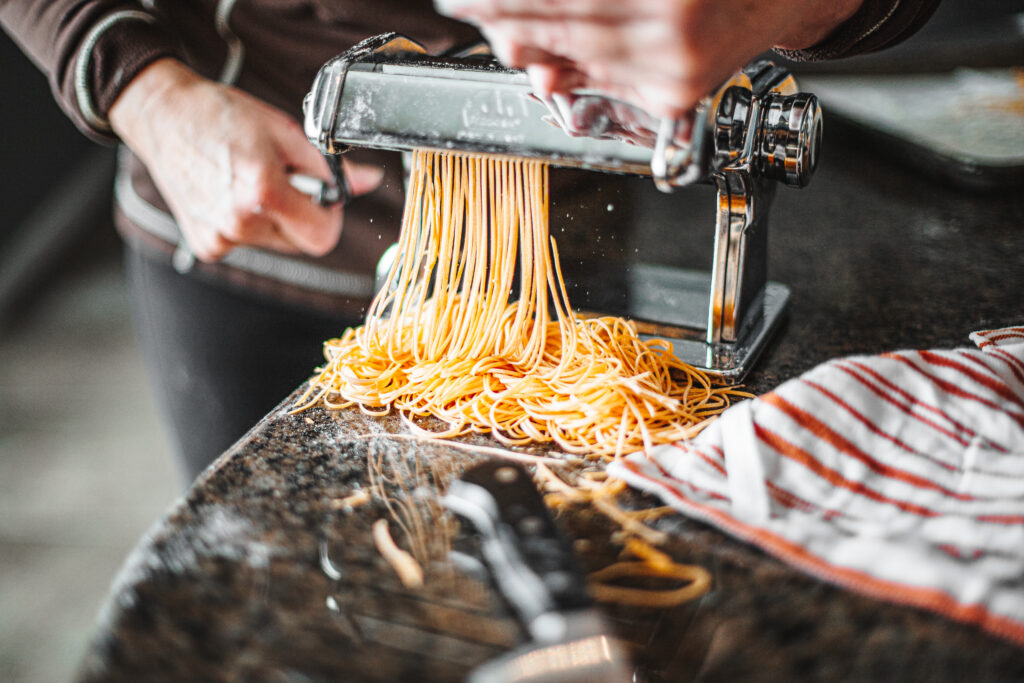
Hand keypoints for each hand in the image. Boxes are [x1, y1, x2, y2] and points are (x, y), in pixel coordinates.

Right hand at [109, 58, 382, 261]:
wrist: (163, 116)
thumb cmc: (221, 116)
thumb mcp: (286, 132)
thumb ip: (329, 167)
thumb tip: (368, 182)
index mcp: (262, 192)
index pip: (323, 237)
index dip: (330, 216)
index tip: (322, 195)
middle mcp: (239, 222)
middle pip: (301, 243)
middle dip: (303, 214)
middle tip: (283, 179)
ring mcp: (220, 238)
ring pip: (276, 243)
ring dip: (276, 217)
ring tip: (251, 181)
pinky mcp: (206, 245)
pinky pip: (248, 242)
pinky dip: (249, 221)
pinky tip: (230, 192)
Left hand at [439, 0, 861, 118]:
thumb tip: (516, 8)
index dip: (499, 1)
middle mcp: (668, 26)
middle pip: (550, 28)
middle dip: (502, 20)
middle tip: (470, 7)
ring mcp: (672, 69)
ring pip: (568, 64)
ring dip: (528, 47)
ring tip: (506, 29)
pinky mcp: (675, 95)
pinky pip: (601, 84)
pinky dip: (571, 68)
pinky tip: (556, 55)